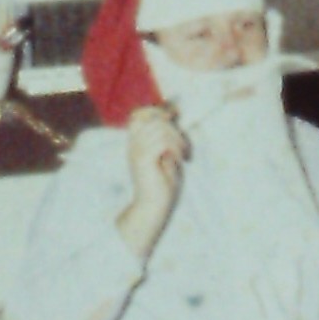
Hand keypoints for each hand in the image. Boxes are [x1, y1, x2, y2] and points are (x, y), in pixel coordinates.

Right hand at [118, 107, 186, 258]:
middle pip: (151, 117)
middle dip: (172, 126)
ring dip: (178, 139)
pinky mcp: (144, 160)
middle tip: (184, 145)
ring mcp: (137, 151)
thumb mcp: (168, 156)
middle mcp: (134, 144)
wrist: (153, 208)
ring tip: (185, 154)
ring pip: (160, 128)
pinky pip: (163, 141)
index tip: (175, 118)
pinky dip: (176, 147)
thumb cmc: (163, 186)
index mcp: (136, 143)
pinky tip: (181, 159)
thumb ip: (169, 137)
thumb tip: (175, 116)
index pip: (139, 114)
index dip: (157, 111)